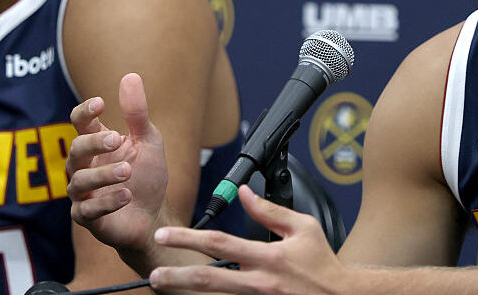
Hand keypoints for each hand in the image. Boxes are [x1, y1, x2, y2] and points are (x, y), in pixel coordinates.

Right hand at [66, 73, 169, 255]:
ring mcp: (83, 193)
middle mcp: (83, 166)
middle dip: (95, 143)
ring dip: (103, 174)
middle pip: (75, 149)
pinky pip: (87, 210)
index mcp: (97, 144)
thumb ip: (137, 113)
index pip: (80, 123)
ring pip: (79, 181)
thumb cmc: (146, 176)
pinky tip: (126, 196)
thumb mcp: (148, 141)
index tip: (101, 103)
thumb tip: (130, 76)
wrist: (153, 216)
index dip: (85, 112)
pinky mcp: (87, 217)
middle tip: (118, 140)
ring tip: (128, 171)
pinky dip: (106, 202)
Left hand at [149, 185, 348, 294]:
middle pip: (209, 279)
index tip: (165, 233)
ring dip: (188, 294)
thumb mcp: (304, 229)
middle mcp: (260, 282)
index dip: (189, 237)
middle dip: (178, 277)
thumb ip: (270, 211)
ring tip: (165, 289)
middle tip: (154, 274)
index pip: (221, 243)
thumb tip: (244, 193)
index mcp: (269, 256)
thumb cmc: (322, 263)